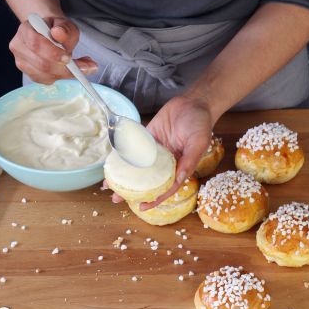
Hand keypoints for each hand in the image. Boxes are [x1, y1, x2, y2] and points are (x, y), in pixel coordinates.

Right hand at [9, 16, 97, 83]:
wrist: (50, 34)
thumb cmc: (58, 29)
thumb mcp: (66, 25)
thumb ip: (64, 28)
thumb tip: (59, 33)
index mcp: (25, 29)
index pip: (35, 43)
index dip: (52, 52)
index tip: (68, 58)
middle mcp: (19, 46)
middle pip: (41, 63)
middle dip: (63, 68)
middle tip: (85, 66)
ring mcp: (21, 62)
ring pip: (44, 74)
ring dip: (65, 73)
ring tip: (83, 66)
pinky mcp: (29, 73)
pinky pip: (45, 80)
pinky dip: (61, 77)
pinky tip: (70, 70)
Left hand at [111, 95, 212, 209]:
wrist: (193, 102)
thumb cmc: (201, 123)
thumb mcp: (199, 143)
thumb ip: (189, 161)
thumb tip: (179, 179)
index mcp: (179, 167)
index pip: (166, 188)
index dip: (155, 199)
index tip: (142, 207)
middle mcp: (165, 162)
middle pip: (147, 181)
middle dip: (132, 191)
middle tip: (116, 199)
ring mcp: (154, 151)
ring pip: (138, 168)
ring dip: (124, 176)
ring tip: (108, 186)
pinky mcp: (147, 139)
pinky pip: (133, 150)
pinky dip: (123, 157)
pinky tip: (112, 163)